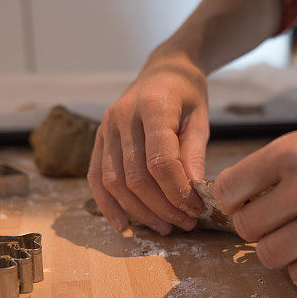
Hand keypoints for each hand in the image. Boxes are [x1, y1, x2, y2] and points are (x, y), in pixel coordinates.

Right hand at [87, 51, 206, 234]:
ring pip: (115, 182)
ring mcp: (106, 127)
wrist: (163, 71)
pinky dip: (107, 204)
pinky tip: (122, 224)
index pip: (160, 161)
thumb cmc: (186, 95)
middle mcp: (123, 117)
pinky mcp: (99, 138)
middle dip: (161, 207)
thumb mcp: (200, 120)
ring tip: (164, 226)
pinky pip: (96, 176)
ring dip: (139, 211)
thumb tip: (193, 195)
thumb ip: (194, 156)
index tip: (195, 209)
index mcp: (152, 107)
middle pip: (136, 176)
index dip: (176, 191)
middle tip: (185, 223)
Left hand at [214, 111, 296, 286]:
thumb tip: (235, 198)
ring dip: (280, 250)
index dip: (234, 200)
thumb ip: (277, 167)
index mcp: (294, 149)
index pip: (227, 190)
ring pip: (269, 256)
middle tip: (282, 221)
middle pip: (246, 227)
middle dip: (259, 226)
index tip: (248, 203)